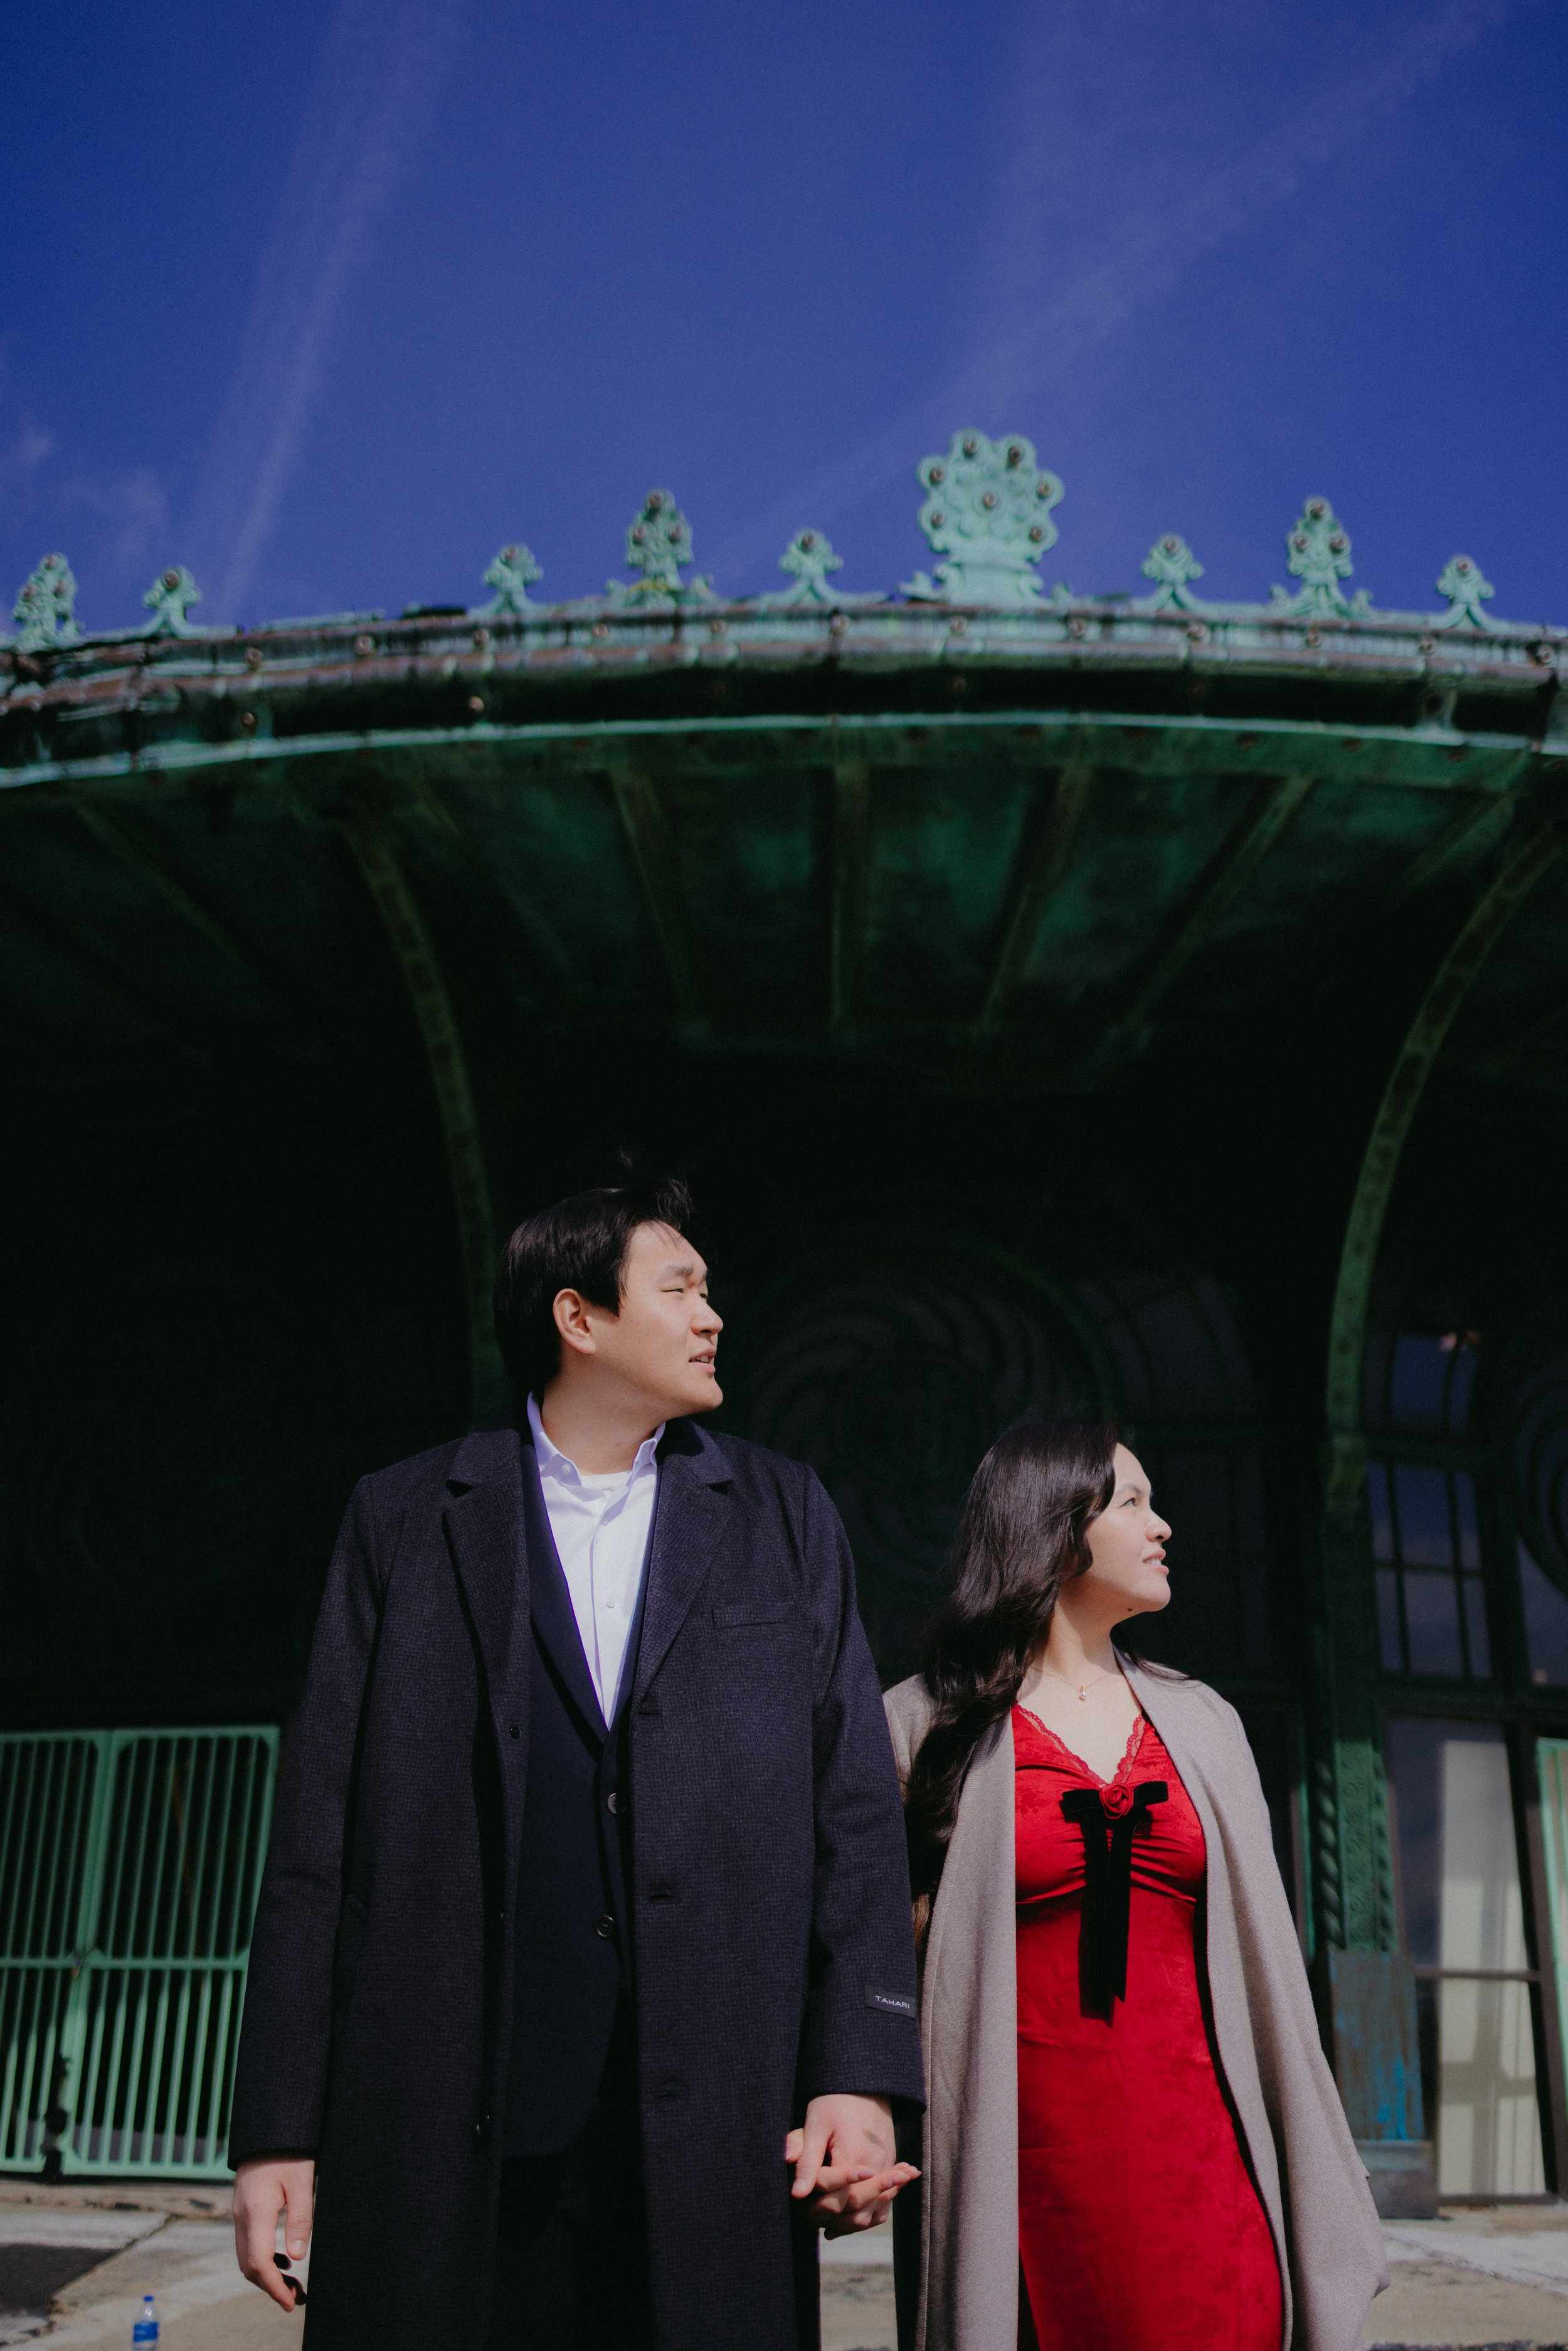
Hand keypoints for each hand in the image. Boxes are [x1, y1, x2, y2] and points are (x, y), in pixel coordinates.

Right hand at [233, 2154, 313, 2308]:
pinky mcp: (242, 2207)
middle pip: (249, 2266)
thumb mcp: (302, 2183)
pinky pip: (247, 2242)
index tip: (291, 2302)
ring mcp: (238, 2212)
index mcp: (256, 2212)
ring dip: (265, 2274)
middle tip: (295, 2298)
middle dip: (270, 2286)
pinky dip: (261, 2257)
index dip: (274, 2288)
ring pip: (245, 2256)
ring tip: (292, 2282)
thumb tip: (297, 2258)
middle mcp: (241, 2216)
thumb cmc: (290, 2152)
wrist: (269, 2125)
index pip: (260, 2264)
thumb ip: (300, 2219)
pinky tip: (282, 2257)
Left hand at [784, 2094, 918, 2233]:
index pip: (838, 2199)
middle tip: (810, 2222)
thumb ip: (807, 2159)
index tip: (800, 2209)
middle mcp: (876, 2164)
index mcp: (854, 2154)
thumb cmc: (834, 2102)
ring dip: (851, 2223)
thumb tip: (797, 2193)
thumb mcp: (816, 2125)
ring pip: (873, 2211)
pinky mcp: (890, 2164)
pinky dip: (869, 2215)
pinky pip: (885, 2203)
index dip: (818, 2209)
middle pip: (857, 2210)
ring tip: (829, 2227)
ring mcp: (886, 2166)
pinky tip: (850, 2219)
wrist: (864, 2083)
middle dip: (834, 2220)